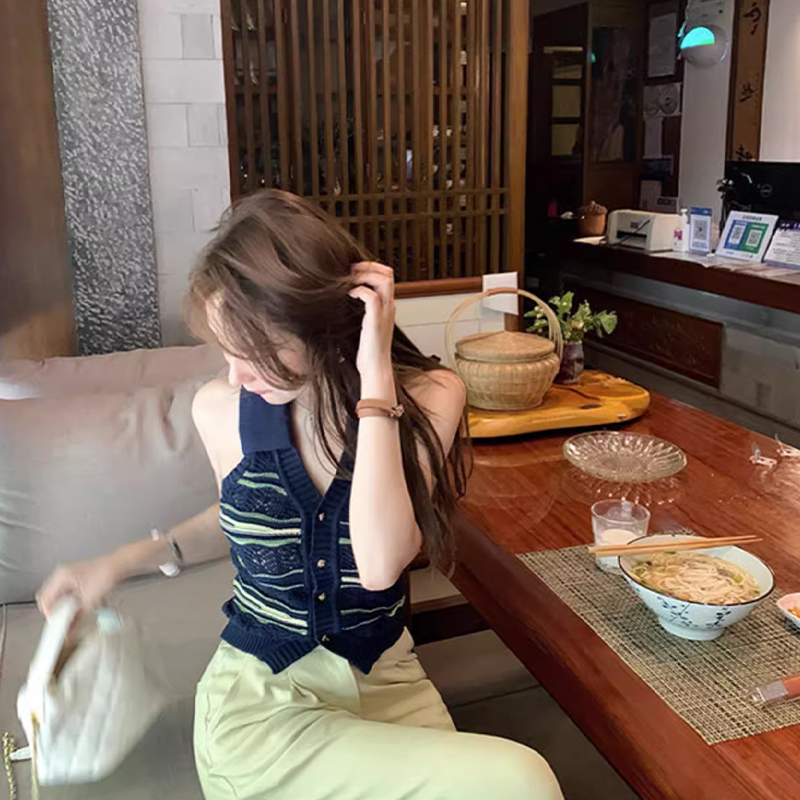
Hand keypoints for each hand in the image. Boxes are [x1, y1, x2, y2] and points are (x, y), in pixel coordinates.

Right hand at [36, 555, 119, 618]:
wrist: (120, 564)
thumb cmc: (106, 574)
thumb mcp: (90, 601)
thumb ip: (77, 618)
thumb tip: (69, 631)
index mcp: (60, 577)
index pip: (45, 600)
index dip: (50, 615)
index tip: (57, 625)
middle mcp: (62, 573)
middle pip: (48, 597)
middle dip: (55, 611)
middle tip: (62, 621)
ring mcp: (68, 574)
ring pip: (56, 595)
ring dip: (62, 606)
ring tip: (71, 615)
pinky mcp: (76, 576)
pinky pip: (65, 591)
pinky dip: (69, 601)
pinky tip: (78, 606)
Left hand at [349, 262, 395, 380]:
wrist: (374, 368)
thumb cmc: (368, 350)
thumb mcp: (365, 325)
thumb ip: (362, 310)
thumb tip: (345, 297)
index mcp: (387, 306)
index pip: (386, 277)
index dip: (371, 268)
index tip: (353, 269)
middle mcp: (389, 306)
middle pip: (388, 273)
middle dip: (369, 266)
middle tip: (351, 268)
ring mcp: (385, 312)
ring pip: (383, 280)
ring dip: (364, 274)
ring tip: (349, 278)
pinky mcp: (376, 320)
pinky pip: (371, 296)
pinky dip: (358, 290)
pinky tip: (349, 293)